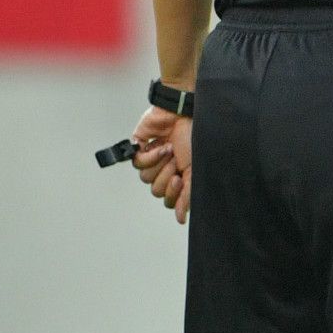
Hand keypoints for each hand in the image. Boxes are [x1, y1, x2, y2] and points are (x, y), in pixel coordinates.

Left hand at [129, 105, 192, 224]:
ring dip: (160, 163)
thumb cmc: (196, 136)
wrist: (185, 112)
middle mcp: (165, 169)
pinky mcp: (138, 147)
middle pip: (156, 190)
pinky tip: (161, 144)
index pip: (169, 199)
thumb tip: (182, 220)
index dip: (173, 194)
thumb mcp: (196, 169)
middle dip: (167, 175)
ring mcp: (151, 158)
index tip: (180, 179)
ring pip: (145, 178)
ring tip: (171, 149)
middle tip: (176, 161)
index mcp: (180, 175)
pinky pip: (136, 163)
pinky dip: (150, 155)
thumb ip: (189, 195)